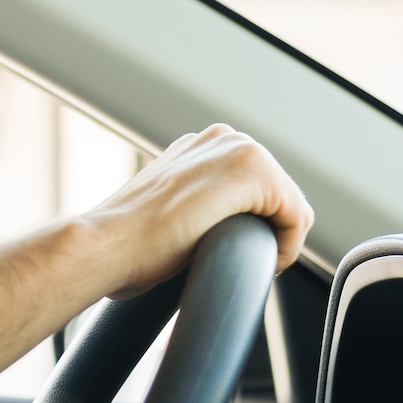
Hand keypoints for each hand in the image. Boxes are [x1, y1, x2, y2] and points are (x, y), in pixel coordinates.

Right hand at [75, 124, 312, 295]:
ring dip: (279, 238)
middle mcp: (221, 138)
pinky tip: (265, 263)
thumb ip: (191, 208)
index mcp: (200, 146)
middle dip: (271, 231)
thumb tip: (200, 233)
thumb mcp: (165, 214)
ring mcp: (237, 149)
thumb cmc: (123, 244)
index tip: (238, 253)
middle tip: (245, 263)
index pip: (256, 187)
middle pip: (278, 193)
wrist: (105, 244)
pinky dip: (288, 246)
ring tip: (254, 264)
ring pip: (291, 204)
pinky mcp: (251, 172)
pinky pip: (297, 215)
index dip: (257, 226)